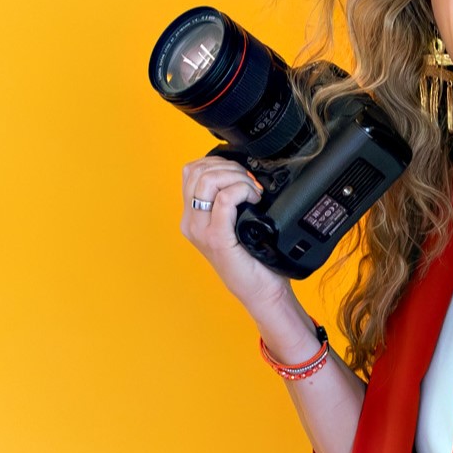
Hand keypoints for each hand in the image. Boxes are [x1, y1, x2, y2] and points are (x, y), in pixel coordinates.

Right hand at [179, 155, 295, 322]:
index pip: (191, 171)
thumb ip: (229, 198)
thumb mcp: (235, 222)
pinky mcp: (217, 239)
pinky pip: (223, 200)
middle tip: (250, 182)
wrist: (262, 290)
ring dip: (236, 177)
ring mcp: (201, 232)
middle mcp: (191, 223)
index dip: (218, 162)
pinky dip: (242, 191)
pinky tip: (254, 200)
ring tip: (252, 191)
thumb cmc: (253, 257)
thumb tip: (242, 169)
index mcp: (192, 217)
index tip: (240, 172)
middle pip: (197, 171)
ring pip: (207, 181)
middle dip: (229, 167)